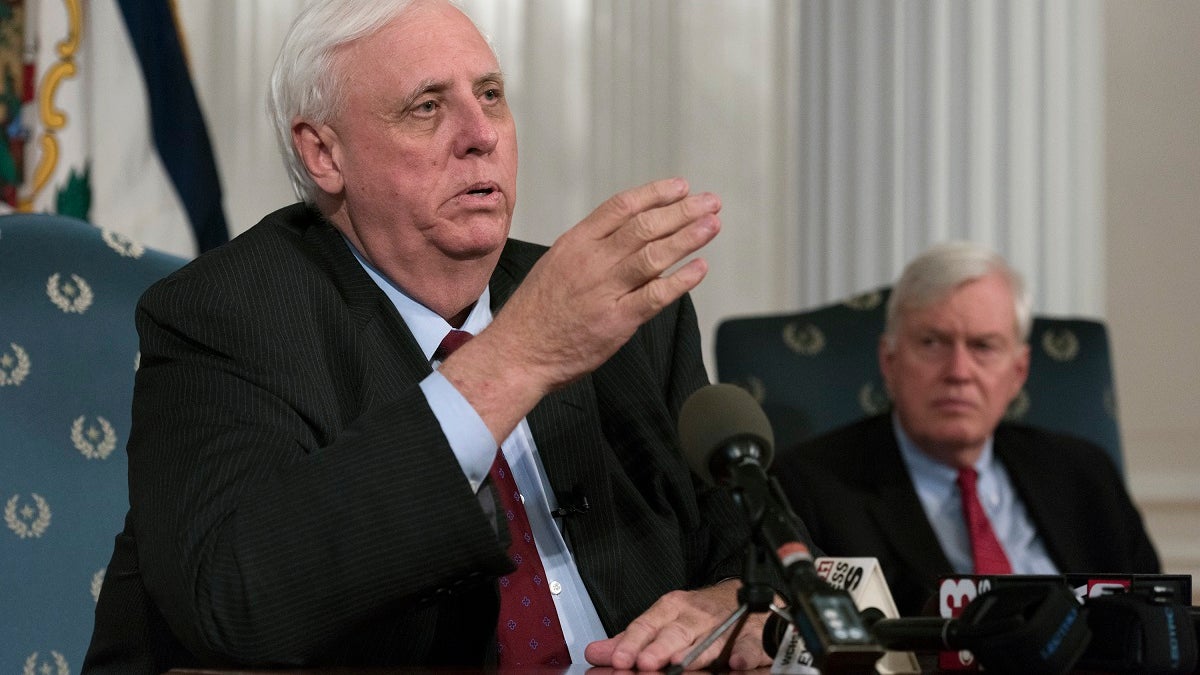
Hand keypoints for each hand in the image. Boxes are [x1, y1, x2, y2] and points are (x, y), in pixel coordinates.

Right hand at [440, 177, 719, 442]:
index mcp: (575, 243)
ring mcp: (605, 290)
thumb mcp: (556, 264)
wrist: (518, 353)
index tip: (681, 187)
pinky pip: (656, 296)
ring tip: (712, 225)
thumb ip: (591, 250)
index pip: (621, 206)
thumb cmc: (536, 312)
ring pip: (654, 255)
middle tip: (709, 202)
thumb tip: (631, 238)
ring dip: (688, 237)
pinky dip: (681, 280)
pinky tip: (700, 267)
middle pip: (645, 226)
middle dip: (682, 211)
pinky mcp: (617, 321)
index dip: (655, 194)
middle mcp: (591, 261)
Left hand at [583, 580, 772, 671]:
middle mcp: (696, 615)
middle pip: (676, 632)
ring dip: (696, 652)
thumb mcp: (662, 621)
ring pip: (710, 640)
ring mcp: (725, 624)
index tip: (620, 659)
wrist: (745, 600)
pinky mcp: (752, 636)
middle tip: (646, 662)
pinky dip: (743, 654)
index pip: (647, 624)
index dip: (633, 643)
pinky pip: (749, 645)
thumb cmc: (699, 615)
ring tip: (681, 663)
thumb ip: (631, 640)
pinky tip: (735, 663)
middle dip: (660, 648)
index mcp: (672, 609)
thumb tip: (596, 653)